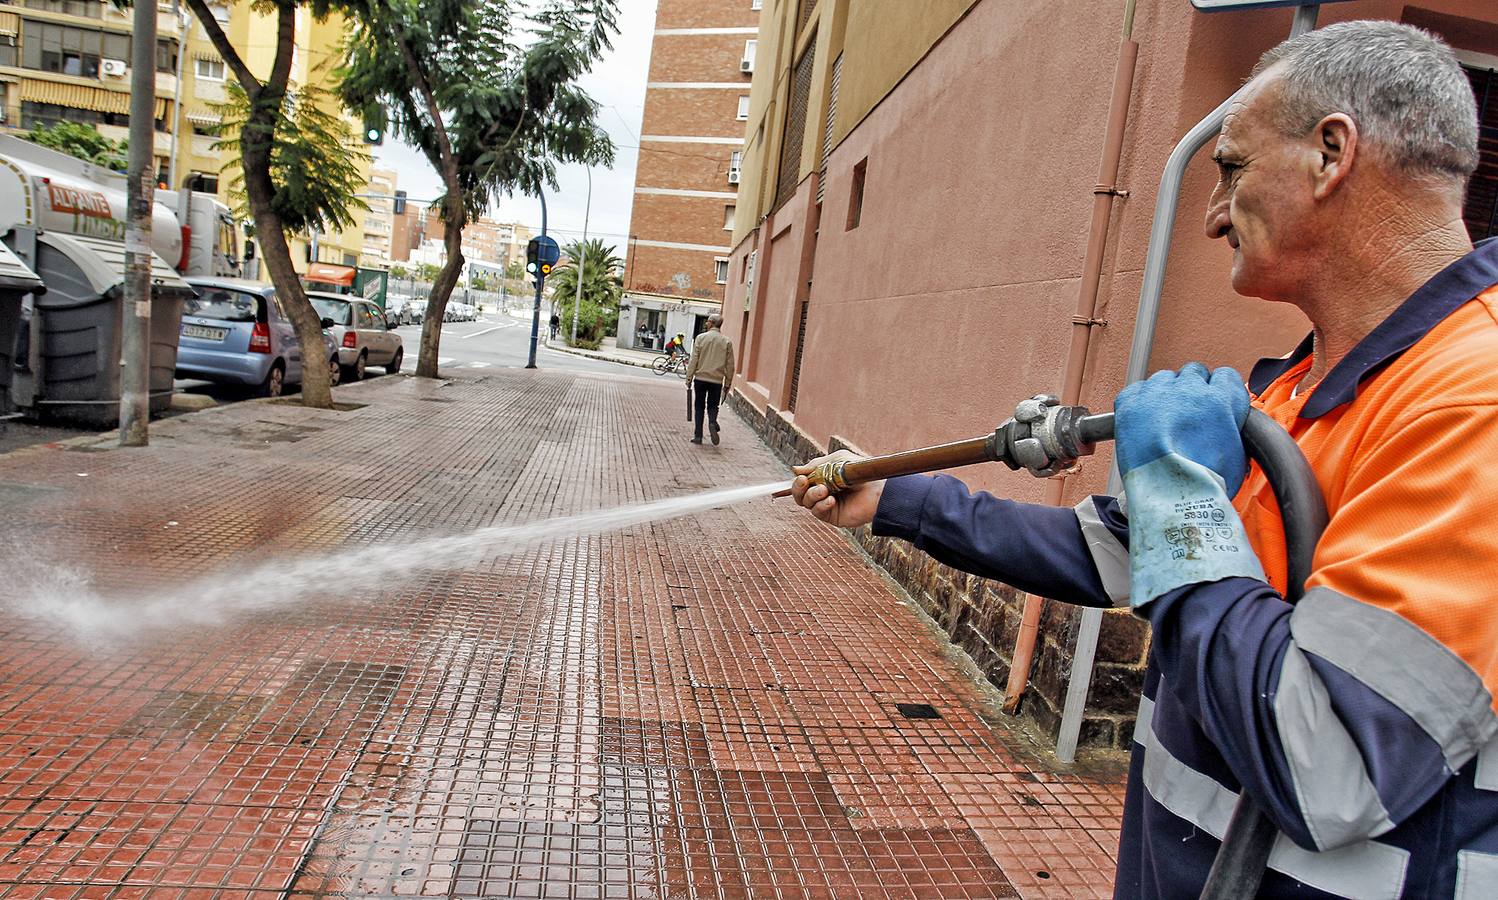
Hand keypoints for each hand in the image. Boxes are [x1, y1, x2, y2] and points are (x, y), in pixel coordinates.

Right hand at [791, 450, 883, 528]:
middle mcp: (822, 492)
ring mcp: (826, 505)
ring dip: (811, 495)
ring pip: (805, 503)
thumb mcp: (835, 461)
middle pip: (799, 495)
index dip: (797, 481)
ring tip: (824, 490)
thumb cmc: (858, 471)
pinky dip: (820, 505)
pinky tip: (831, 500)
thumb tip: (794, 470)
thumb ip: (815, 465)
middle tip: (804, 482)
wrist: (877, 487)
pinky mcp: (833, 516)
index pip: (802, 482)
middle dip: (798, 488)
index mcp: (821, 478)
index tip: (800, 476)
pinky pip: (817, 512)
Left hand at [1115, 363, 1250, 496]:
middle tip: (1188, 414)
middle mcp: (1188, 390)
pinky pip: (1136, 390)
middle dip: (1192, 390)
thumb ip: (1232, 432)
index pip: (1226, 376)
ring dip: (1166, 394)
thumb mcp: (1237, 457)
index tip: (1215, 403)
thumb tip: (1227, 431)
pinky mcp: (1130, 403)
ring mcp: (1157, 394)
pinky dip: (1140, 400)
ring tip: (1163, 420)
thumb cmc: (1204, 484)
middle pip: (1193, 373)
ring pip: (1164, 379)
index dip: (1221, 391)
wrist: (1169, 495)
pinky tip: (1143, 419)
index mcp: (1220, 400)